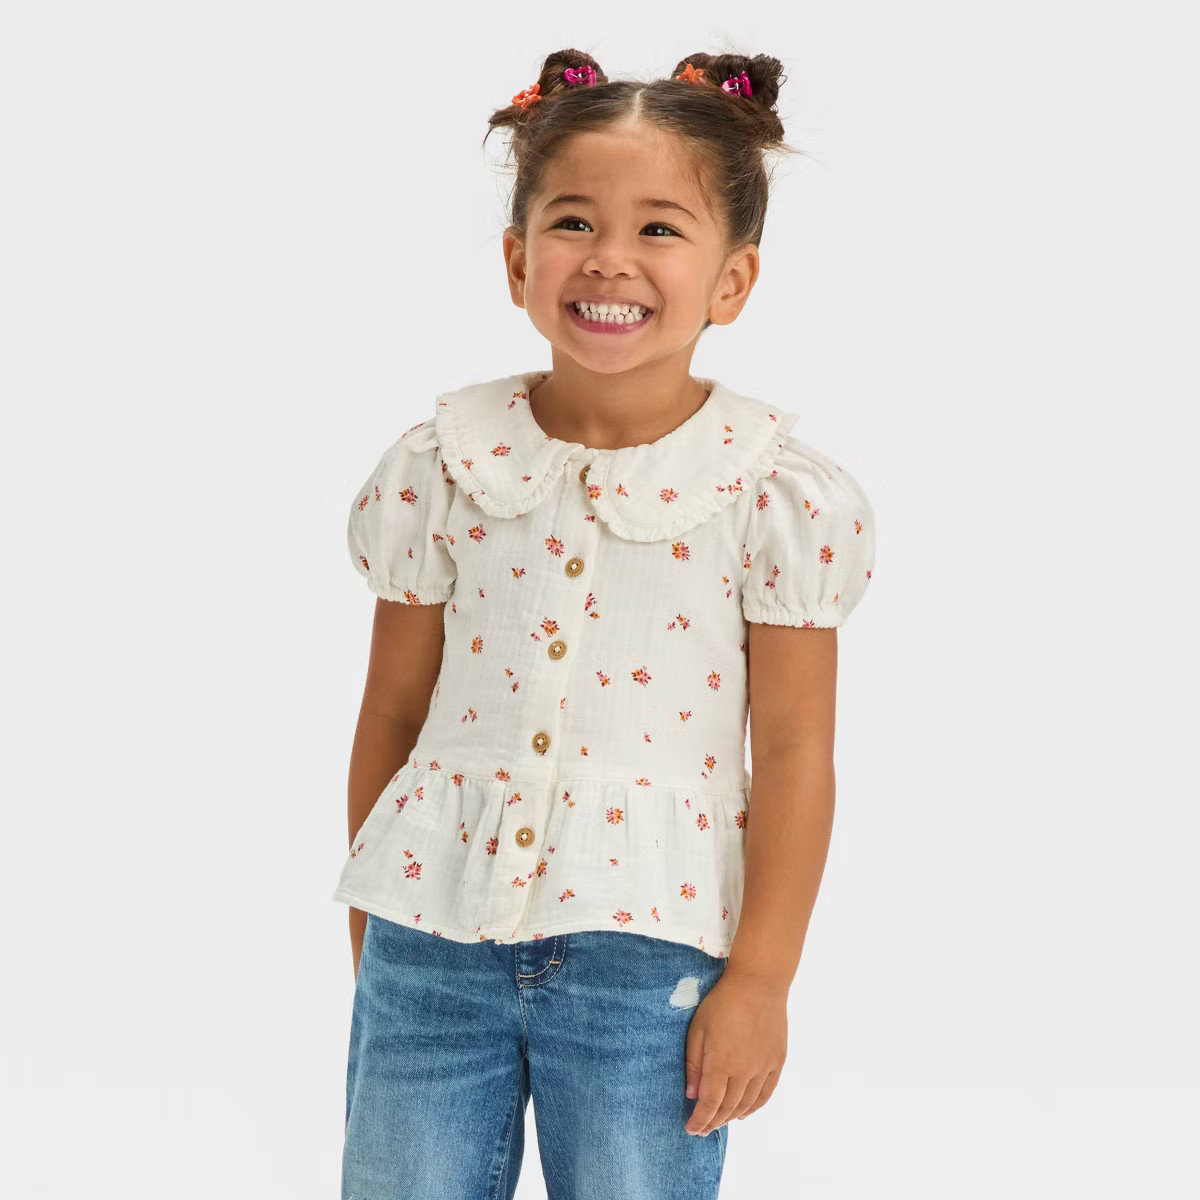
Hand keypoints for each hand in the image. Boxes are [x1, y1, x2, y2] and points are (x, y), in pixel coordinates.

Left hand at [683, 967, 787, 1135]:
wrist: (759, 983)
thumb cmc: (722, 1001)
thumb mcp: (698, 1028)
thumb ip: (694, 1063)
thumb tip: (692, 1095)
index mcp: (722, 1063)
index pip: (710, 1104)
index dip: (700, 1120)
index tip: (691, 1129)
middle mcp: (745, 1071)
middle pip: (728, 1107)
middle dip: (713, 1122)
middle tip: (702, 1129)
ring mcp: (764, 1068)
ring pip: (747, 1104)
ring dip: (731, 1117)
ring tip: (719, 1121)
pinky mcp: (777, 1062)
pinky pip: (766, 1094)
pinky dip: (754, 1107)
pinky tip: (744, 1112)